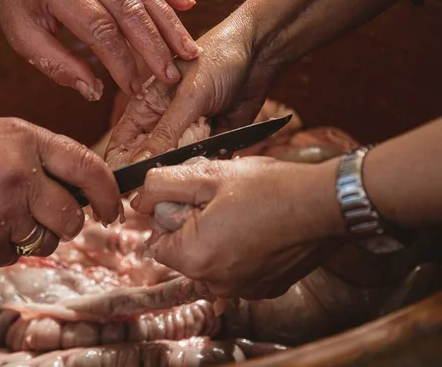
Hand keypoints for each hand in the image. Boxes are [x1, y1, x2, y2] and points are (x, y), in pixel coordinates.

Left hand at [0, 0, 200, 99]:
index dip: (121, 62)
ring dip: (170, 24)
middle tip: (171, 76)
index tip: (133, 89)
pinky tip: (187, 6)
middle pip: (131, 10)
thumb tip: (94, 92)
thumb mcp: (25, 39)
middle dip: (155, 47)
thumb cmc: (21, 6)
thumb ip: (58, 65)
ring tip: (189, 53)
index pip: (101, 30)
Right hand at [0, 117, 120, 266]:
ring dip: (33, 238)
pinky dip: (1, 249)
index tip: (113, 210)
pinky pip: (13, 256)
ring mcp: (4, 207)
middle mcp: (22, 172)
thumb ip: (38, 153)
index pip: (88, 166)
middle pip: (72, 216)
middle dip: (68, 225)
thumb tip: (77, 180)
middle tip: (54, 221)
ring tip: (4, 218)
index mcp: (27, 140)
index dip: (109, 192)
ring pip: (47, 241)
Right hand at [106, 11, 275, 167]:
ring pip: (177, 166)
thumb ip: (164, 133)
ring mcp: (186, 135)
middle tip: (167, 184)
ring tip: (197, 164)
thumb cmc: (218, 60)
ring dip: (186, 170)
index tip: (128, 190)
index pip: (122, 145)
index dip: (120, 167)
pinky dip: (208, 165)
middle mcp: (161, 124)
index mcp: (145, 108)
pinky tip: (216, 159)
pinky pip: (203, 163)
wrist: (260, 54)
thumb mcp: (188, 97)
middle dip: (157, 174)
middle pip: (149, 161)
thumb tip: (138, 166)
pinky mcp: (211, 142)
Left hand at [132, 157, 346, 299]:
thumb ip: (162, 184)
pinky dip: (238, 253)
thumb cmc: (269, 187)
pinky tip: (257, 230)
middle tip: (220, 202)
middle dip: (192, 228)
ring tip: (241, 214)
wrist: (325, 204)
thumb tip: (139, 198)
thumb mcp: (207, 173)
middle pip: (182, 254)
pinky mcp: (263, 289)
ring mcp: (241, 290)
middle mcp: (214, 283)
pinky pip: (235, 272)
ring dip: (215, 240)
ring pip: (209, 263)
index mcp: (194, 257)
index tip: (194, 199)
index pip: (157, 241)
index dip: (170, 215)